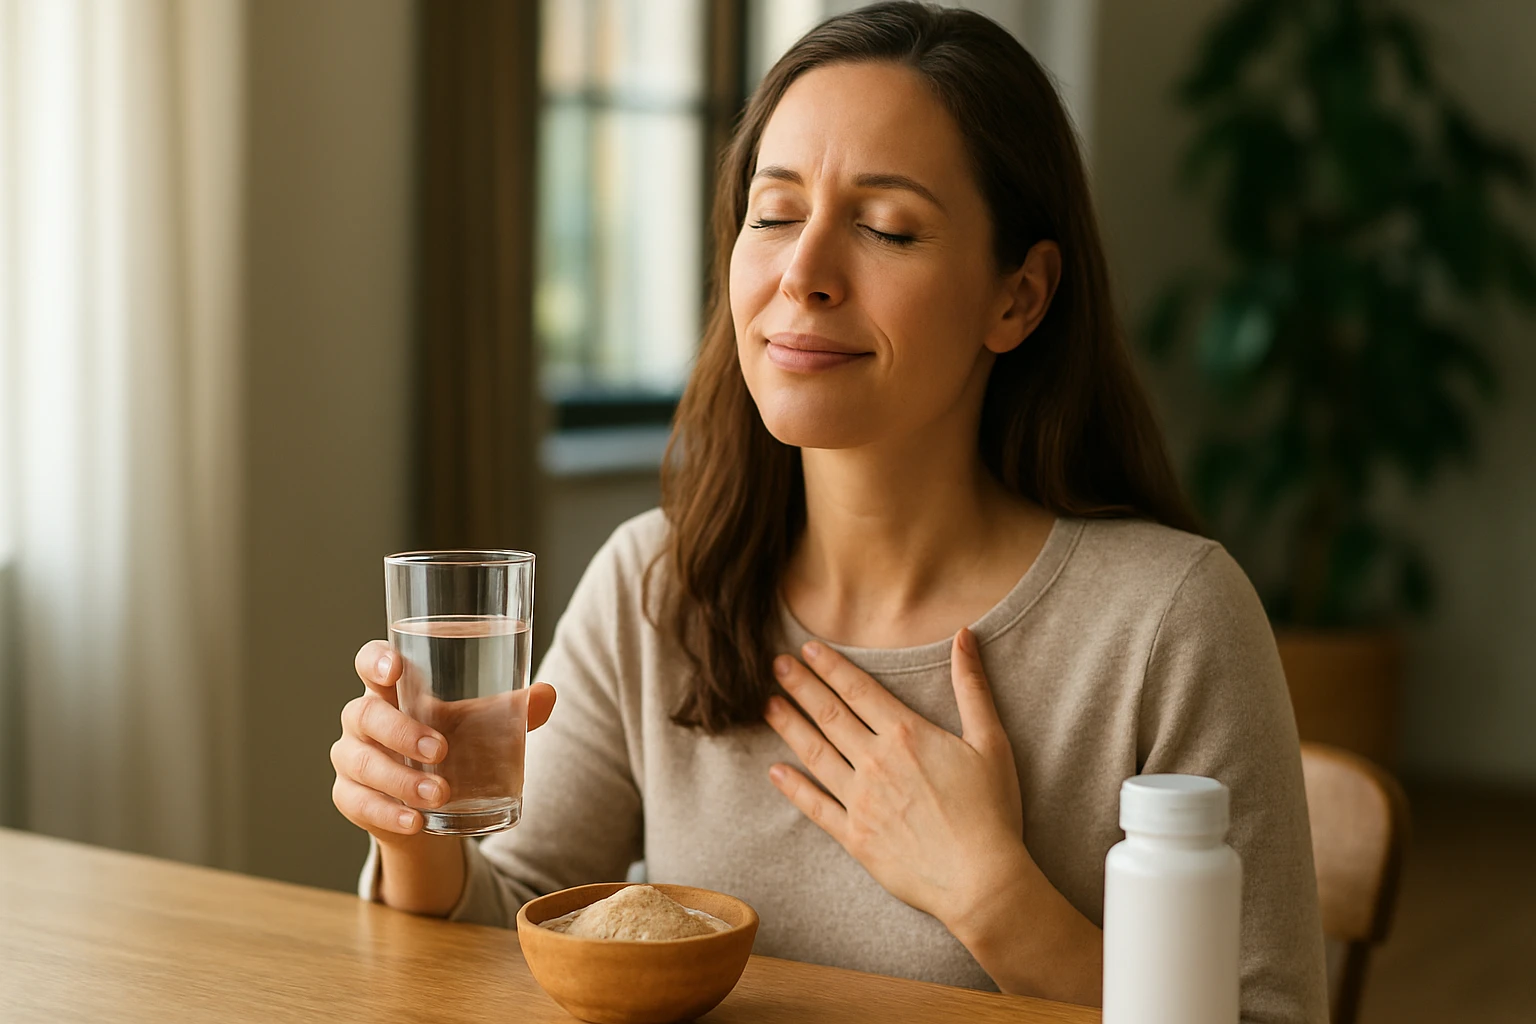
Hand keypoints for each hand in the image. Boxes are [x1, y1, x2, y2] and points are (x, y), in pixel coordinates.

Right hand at [330, 639, 556, 842]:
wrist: (430, 803)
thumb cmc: (449, 743)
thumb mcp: (476, 725)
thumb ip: (508, 709)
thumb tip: (548, 694)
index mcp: (391, 689)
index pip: (369, 662)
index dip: (375, 660)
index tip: (394, 669)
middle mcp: (363, 719)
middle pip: (365, 714)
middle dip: (401, 732)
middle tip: (442, 750)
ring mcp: (351, 758)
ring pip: (362, 763)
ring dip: (402, 780)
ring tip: (440, 794)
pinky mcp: (349, 796)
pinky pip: (359, 803)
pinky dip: (389, 814)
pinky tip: (415, 822)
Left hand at [763, 627, 1028, 934]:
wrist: (982, 879)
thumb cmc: (992, 811)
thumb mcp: (991, 741)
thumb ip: (972, 686)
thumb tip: (964, 635)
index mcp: (906, 734)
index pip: (858, 690)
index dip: (830, 666)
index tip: (807, 648)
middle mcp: (876, 762)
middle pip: (829, 715)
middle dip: (800, 686)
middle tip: (775, 665)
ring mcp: (861, 800)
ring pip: (815, 754)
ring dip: (789, 726)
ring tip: (767, 705)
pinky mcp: (855, 837)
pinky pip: (816, 807)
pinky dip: (794, 788)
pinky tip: (775, 771)